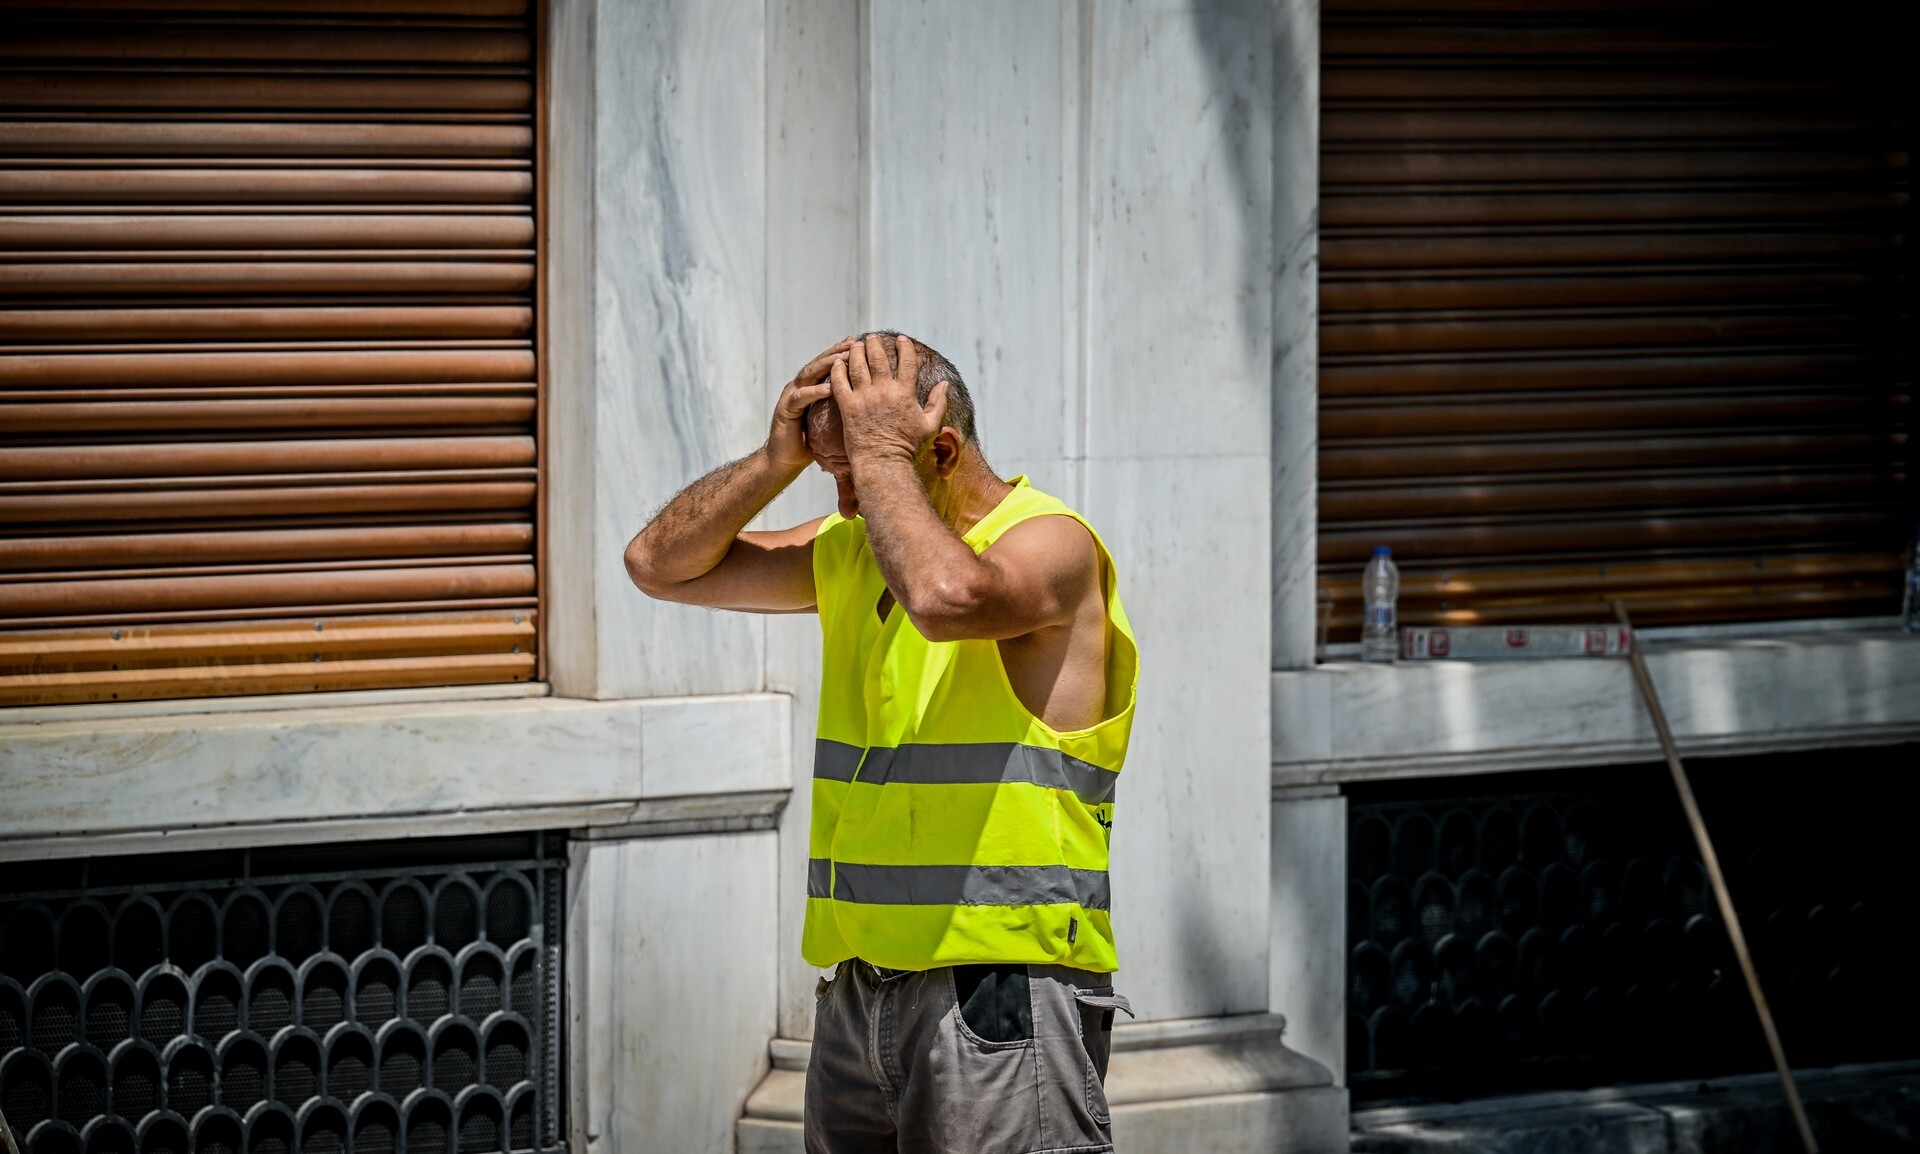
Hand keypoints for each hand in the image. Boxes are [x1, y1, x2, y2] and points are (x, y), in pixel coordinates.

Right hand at [765, 338, 852, 471]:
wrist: (784, 460)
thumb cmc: (810, 442)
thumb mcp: (828, 420)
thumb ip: (839, 406)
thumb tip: (866, 402)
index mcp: (809, 387)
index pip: (826, 365)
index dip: (840, 353)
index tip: (857, 343)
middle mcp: (798, 387)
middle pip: (818, 364)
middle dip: (836, 352)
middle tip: (853, 343)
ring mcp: (790, 396)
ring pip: (809, 374)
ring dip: (827, 365)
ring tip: (845, 358)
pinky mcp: (785, 410)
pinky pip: (801, 397)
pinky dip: (815, 391)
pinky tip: (830, 388)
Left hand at [830, 333, 948, 466]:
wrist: (883, 463)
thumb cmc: (908, 446)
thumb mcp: (930, 424)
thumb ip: (939, 402)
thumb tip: (945, 383)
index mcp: (905, 393)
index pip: (907, 361)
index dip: (905, 347)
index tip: (902, 339)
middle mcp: (884, 391)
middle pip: (879, 358)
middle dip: (876, 344)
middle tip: (873, 337)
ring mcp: (864, 398)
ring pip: (858, 366)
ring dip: (857, 351)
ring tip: (856, 345)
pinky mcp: (848, 407)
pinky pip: (840, 382)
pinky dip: (838, 369)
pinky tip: (838, 362)